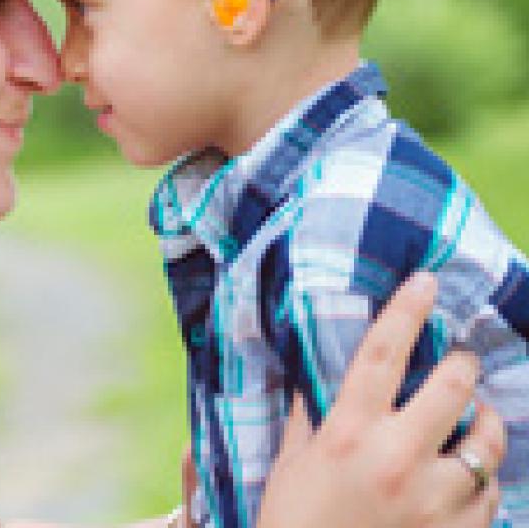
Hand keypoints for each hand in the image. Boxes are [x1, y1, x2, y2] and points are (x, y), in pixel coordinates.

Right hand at [257, 272, 505, 527]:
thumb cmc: (294, 522)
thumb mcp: (293, 462)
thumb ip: (312, 415)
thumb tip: (322, 372)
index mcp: (348, 434)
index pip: (381, 354)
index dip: (407, 310)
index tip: (427, 281)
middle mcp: (396, 459)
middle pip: (452, 386)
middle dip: (462, 365)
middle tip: (459, 361)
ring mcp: (435, 500)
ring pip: (486, 439)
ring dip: (483, 423)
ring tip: (474, 419)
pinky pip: (492, 491)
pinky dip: (483, 478)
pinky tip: (467, 476)